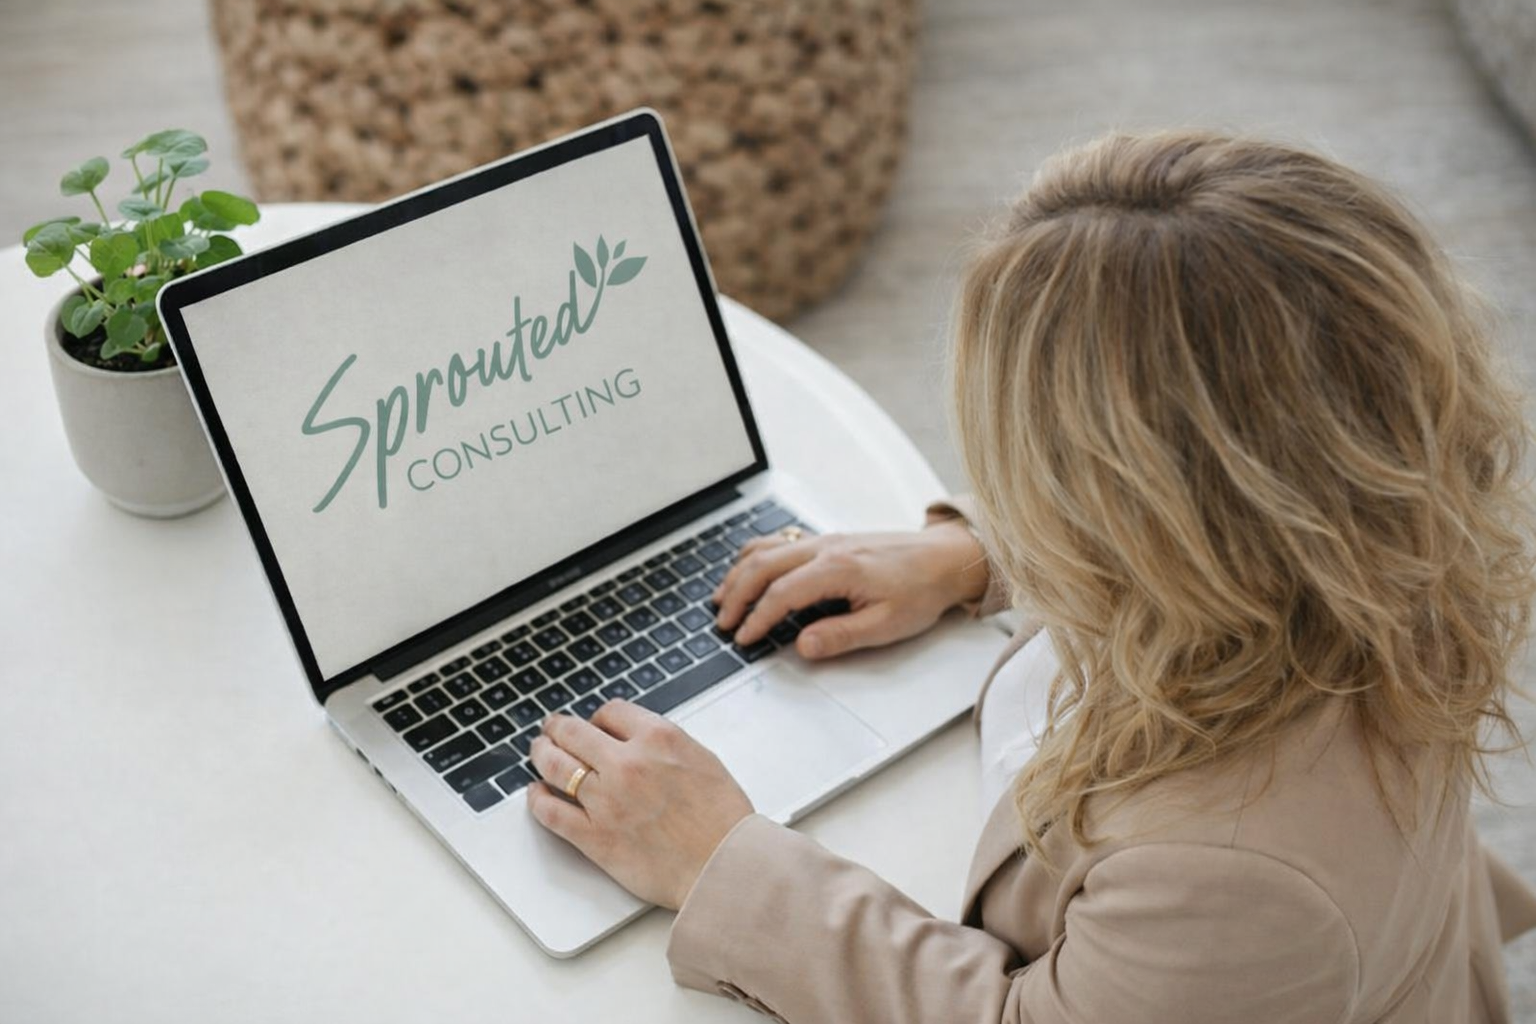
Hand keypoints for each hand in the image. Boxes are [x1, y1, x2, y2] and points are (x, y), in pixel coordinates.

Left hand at [526, 700, 753, 910]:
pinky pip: (551, 812)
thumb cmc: (722, 820)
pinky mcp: (594, 837)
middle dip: (558, 728)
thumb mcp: (702, 759)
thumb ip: (666, 744)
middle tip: (551, 730)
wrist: (724, 867)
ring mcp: (606, 800)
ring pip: (555, 766)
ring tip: (538, 752)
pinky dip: (537, 799)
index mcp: (658, 738)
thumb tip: (638, 739)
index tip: (594, 725)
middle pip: (573, 732)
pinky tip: (536, 794)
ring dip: (541, 755)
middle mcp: (627, 763)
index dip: (597, 718)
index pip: (610, 712)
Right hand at [712, 520, 988, 658]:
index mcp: (839, 568)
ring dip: (740, 572)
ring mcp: (825, 540)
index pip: (782, 593)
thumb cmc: (920, 591)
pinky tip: (749, 571)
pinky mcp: (829, 540)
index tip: (744, 638)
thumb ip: (841, 636)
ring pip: (767, 548)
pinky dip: (756, 557)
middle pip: (764, 565)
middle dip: (737, 594)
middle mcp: (826, 548)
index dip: (758, 617)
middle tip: (723, 622)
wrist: (945, 559)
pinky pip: (780, 541)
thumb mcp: (886, 625)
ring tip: (722, 597)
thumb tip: (802, 646)